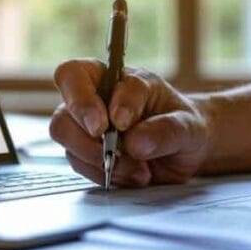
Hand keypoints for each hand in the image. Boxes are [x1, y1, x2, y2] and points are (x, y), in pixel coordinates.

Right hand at [49, 59, 212, 186]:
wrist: (186, 150)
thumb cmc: (185, 124)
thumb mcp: (188, 125)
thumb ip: (166, 129)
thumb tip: (135, 142)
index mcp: (114, 77)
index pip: (78, 75)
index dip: (87, 100)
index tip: (117, 123)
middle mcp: (93, 100)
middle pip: (62, 112)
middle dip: (84, 136)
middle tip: (112, 152)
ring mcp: (86, 129)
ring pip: (66, 141)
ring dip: (99, 159)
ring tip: (138, 168)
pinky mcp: (88, 155)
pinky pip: (81, 165)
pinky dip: (107, 174)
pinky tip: (134, 174)